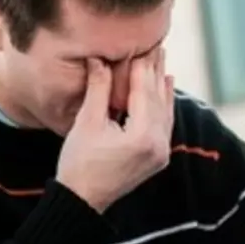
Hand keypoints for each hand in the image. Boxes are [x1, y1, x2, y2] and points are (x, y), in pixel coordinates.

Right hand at [55, 48, 174, 212]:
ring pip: (165, 110)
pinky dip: (164, 103)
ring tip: (162, 59)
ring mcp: (160, 153)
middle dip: (155, 71)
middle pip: (158, 99)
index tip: (142, 43)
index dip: (142, 65)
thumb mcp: (86, 122)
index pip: (144, 91)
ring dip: (161, 85)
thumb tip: (99, 59)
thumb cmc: (79, 162)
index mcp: (142, 136)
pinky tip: (166, 87)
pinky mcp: (157, 157)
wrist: (81, 200)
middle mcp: (158, 144)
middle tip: (155, 44)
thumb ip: (98, 88)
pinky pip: (164, 122)